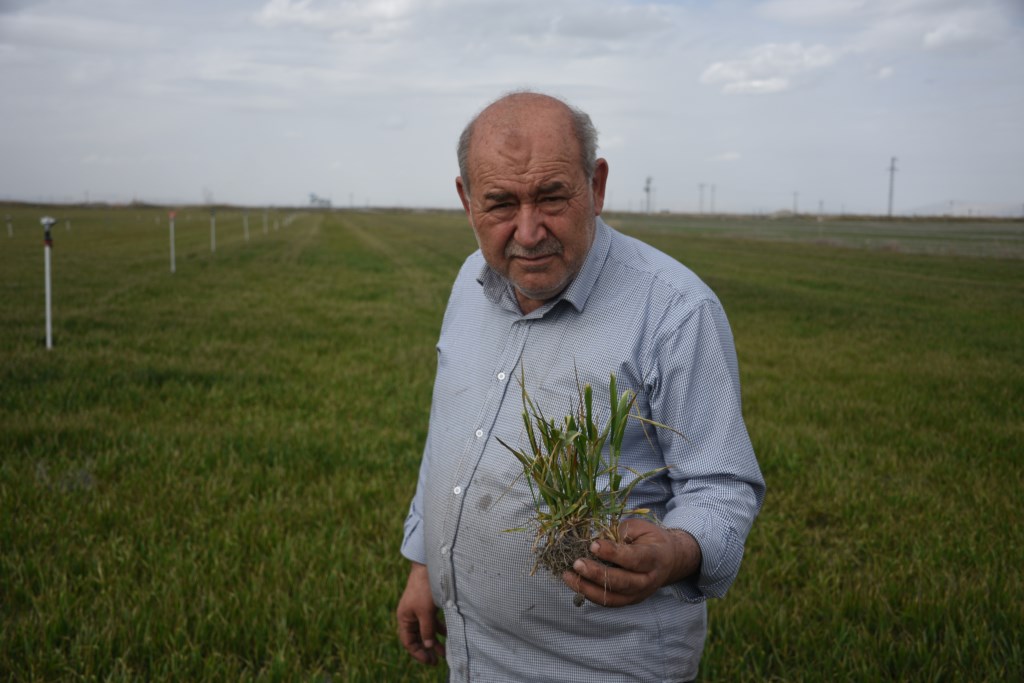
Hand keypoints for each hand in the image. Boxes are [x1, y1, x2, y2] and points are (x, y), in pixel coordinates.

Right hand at [396, 562, 445, 664]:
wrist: (429, 566)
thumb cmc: (425, 589)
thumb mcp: (426, 612)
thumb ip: (427, 630)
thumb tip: (429, 646)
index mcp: (404, 618)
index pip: (408, 642)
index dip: (418, 653)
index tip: (430, 660)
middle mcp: (410, 615)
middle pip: (417, 638)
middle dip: (427, 649)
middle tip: (437, 661)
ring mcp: (418, 610)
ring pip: (426, 630)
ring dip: (435, 640)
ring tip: (445, 651)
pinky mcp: (427, 605)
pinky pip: (432, 622)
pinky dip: (439, 629)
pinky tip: (448, 634)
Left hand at [562, 518, 701, 606]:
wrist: (669, 559)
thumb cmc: (650, 539)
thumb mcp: (640, 528)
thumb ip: (621, 533)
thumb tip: (597, 539)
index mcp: (655, 557)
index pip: (633, 559)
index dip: (613, 553)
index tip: (593, 545)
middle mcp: (648, 580)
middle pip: (622, 582)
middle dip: (597, 574)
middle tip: (577, 563)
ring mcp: (639, 594)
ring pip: (612, 597)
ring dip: (587, 588)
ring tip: (568, 576)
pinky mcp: (629, 601)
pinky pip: (608, 601)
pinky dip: (589, 594)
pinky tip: (574, 583)